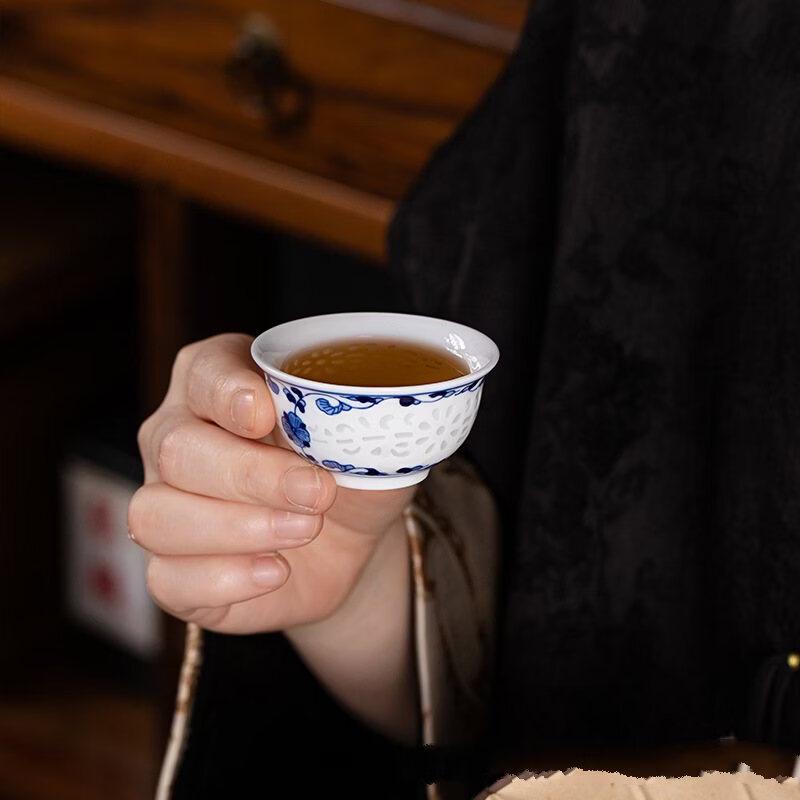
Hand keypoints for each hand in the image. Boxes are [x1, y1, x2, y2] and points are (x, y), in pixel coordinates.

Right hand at [130, 333, 414, 633]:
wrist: (348, 540)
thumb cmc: (349, 471)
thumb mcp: (369, 439)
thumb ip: (363, 420)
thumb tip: (366, 409)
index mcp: (218, 383)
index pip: (203, 372)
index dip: (228, 392)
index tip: (265, 415)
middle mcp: (177, 436)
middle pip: (177, 449)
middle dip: (251, 474)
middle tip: (317, 492)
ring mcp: (165, 503)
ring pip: (156, 515)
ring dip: (239, 528)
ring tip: (305, 531)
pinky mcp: (171, 569)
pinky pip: (168, 578)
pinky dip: (227, 579)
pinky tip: (277, 571)